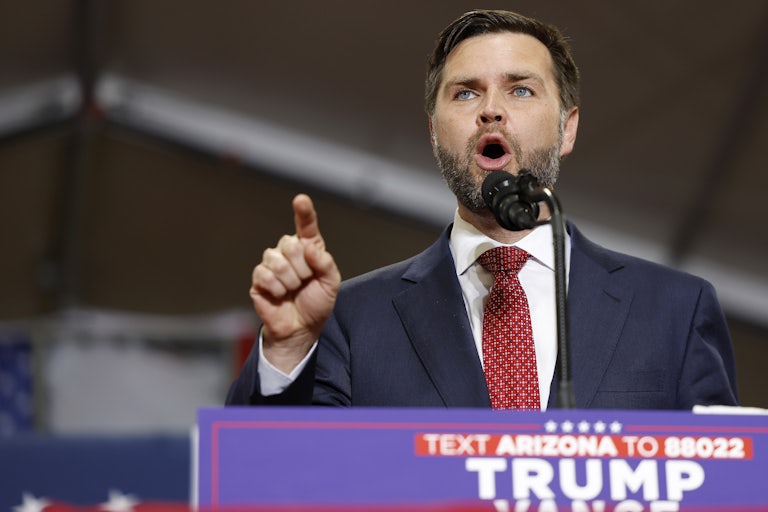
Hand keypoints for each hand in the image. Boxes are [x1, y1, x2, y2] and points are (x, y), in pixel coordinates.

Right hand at [250, 194, 340, 372]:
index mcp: (309, 249)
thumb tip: (310, 247)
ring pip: (277, 260)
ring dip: (290, 280)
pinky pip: (265, 275)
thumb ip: (325, 263)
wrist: (300, 328)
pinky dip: (277, 289)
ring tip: (293, 290)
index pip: (306, 227)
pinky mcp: (259, 278)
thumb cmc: (316, 304)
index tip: (300, 200)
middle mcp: (289, 252)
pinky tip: (280, 295)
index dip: (303, 213)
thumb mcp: (331, 284)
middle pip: (290, 244)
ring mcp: (272, 263)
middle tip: (305, 282)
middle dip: (302, 268)